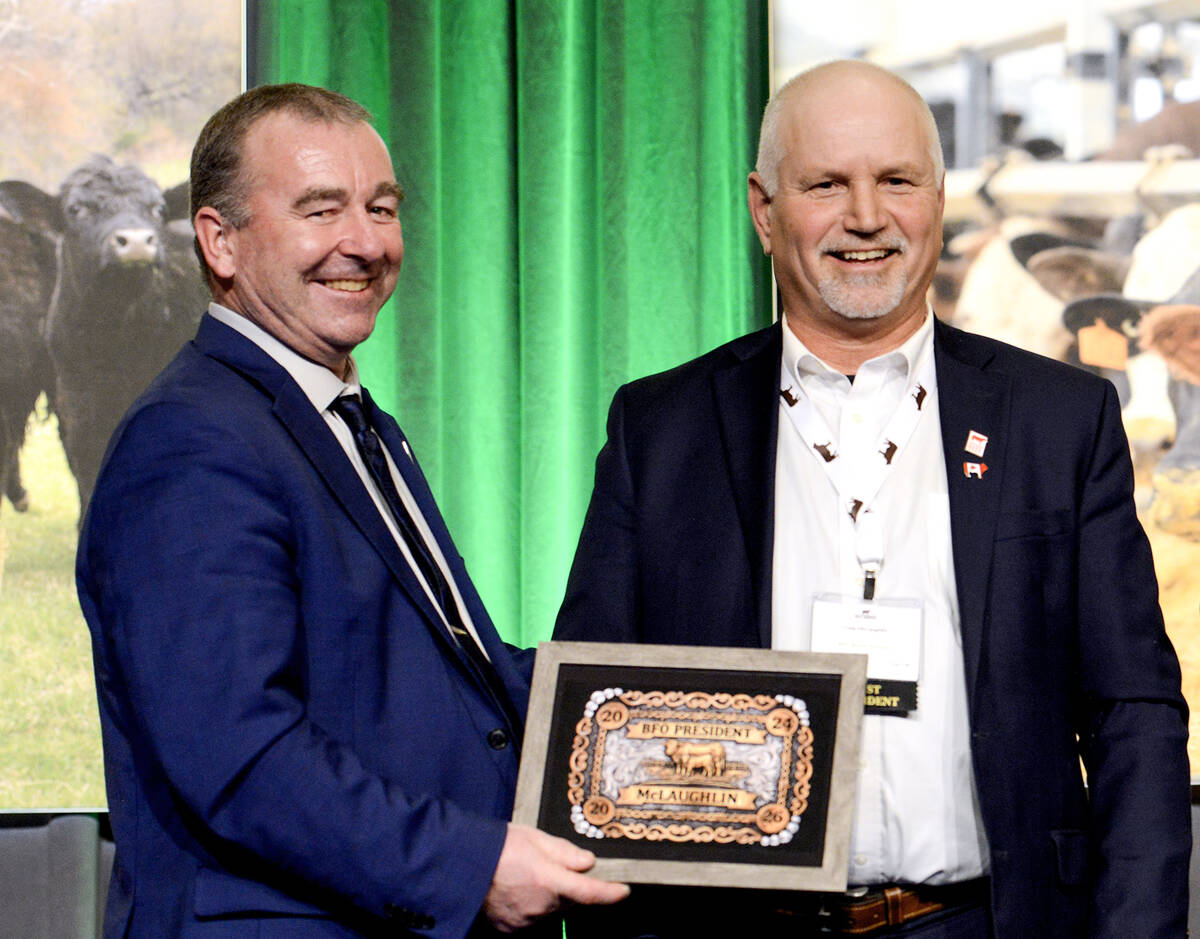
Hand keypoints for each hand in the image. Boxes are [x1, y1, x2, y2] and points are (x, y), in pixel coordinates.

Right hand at [482, 822, 629, 931]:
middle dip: (567, 886)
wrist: (461, 864)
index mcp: (549, 880)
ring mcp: (525, 919)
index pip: (590, 892)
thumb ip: (564, 851)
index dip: (610, 893)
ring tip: (525, 874)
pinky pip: (530, 917)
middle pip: (568, 900)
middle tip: (548, 866)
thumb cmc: (496, 845)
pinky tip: (515, 889)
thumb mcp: (534, 837)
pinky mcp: (510, 927)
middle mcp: (540, 905)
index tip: (623, 891)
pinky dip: (529, 905)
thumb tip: (588, 863)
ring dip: (547, 896)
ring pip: (549, 909)